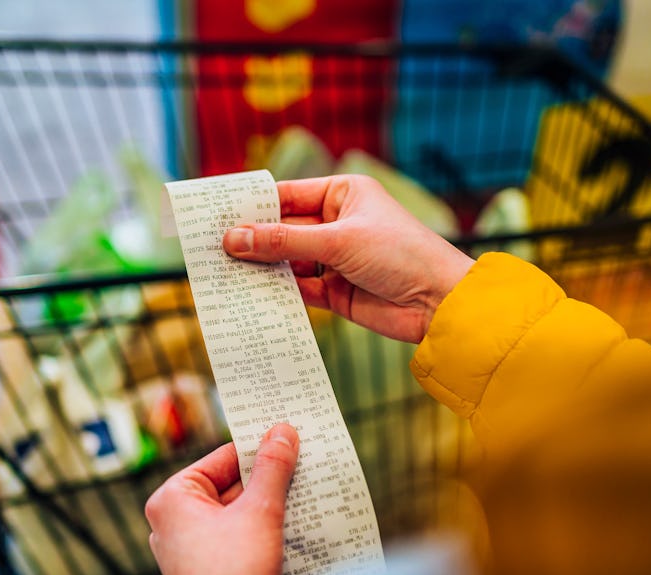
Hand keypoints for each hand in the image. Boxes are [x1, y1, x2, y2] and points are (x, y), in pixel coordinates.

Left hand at [145, 424, 298, 574]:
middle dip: (268, 480)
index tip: (288, 439)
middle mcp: (175, 520)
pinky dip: (262, 528)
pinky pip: (238, 534)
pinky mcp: (208, 567)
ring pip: (237, 511)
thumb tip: (282, 432)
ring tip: (303, 493)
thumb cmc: (232, 572)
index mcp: (173, 498)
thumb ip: (272, 468)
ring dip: (268, 504)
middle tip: (302, 466)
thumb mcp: (259, 510)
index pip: (223, 458)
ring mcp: (190, 546)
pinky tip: (292, 523)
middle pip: (231, 484)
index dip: (259, 448)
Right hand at [223, 174, 473, 343]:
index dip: (252, 206)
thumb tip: (234, 239)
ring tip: (224, 273)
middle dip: (252, 240)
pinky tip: (254, 294)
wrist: (439, 303)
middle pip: (283, 230)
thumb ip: (284, 241)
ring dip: (263, 268)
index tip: (216, 215)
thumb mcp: (338, 241)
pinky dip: (280, 292)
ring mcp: (335, 260)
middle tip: (211, 249)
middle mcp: (336, 225)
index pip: (287, 196)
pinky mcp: (336, 292)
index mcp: (342, 195)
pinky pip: (299, 289)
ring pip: (288, 261)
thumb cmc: (400, 254)